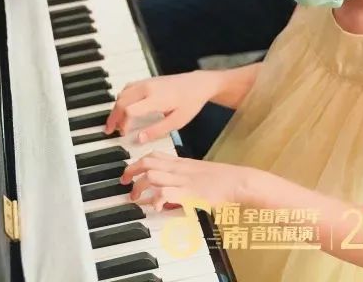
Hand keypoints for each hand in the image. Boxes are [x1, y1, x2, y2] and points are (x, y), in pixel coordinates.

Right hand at [104, 71, 219, 142]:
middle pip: (121, 101)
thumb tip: (138, 139)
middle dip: (113, 117)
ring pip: (122, 94)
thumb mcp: (177, 122)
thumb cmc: (190, 103)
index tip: (123, 134)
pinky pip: (128, 88)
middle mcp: (147, 88)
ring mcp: (146, 82)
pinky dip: (121, 99)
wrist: (198, 84)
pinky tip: (123, 108)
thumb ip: (156, 131)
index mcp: (155, 98)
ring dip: (116, 108)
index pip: (129, 110)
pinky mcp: (147, 80)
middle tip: (110, 130)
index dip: (122, 123)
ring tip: (115, 122)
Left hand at [121, 152, 257, 211]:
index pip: (154, 155)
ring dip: (139, 186)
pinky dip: (156, 199)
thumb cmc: (222, 180)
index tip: (129, 172)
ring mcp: (183, 180)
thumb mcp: (198, 175)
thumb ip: (182, 180)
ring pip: (152, 176)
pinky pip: (166, 192)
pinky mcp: (189, 193)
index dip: (137, 162)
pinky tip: (153, 207)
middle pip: (148, 162)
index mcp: (181, 163)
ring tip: (135, 198)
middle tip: (124, 183)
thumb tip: (166, 194)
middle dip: (131, 171)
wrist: (238, 181)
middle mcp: (179, 169)